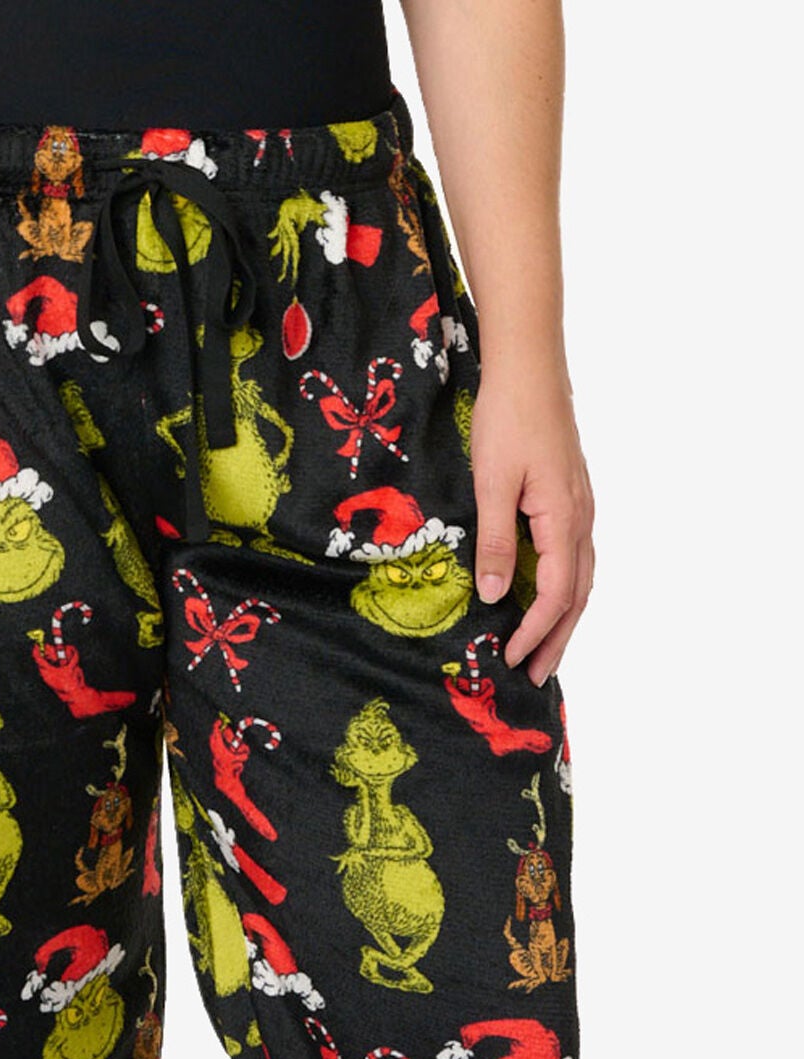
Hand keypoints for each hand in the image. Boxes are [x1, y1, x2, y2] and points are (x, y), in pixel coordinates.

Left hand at [469, 369, 594, 685]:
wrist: (530, 368)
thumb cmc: (508, 419)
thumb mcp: (492, 483)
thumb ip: (494, 542)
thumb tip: (495, 596)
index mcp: (563, 520)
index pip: (555, 595)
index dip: (533, 632)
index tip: (509, 659)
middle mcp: (581, 519)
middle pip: (577, 595)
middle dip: (557, 639)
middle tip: (537, 676)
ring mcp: (580, 508)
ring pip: (581, 578)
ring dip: (564, 619)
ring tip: (545, 650)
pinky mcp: (571, 499)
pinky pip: (574, 557)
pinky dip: (565, 589)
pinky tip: (547, 599)